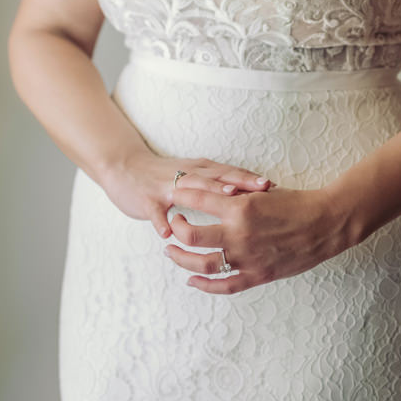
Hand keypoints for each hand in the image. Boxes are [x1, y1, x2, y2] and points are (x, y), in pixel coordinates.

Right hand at [99, 149, 271, 238]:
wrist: (125, 168)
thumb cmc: (165, 176)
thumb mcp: (195, 176)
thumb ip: (219, 183)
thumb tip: (251, 194)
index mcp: (200, 170)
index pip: (230, 172)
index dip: (251, 178)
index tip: (274, 185)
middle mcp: (187, 174)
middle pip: (217, 177)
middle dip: (241, 182)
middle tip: (262, 188)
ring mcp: (166, 186)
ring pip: (190, 189)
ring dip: (209, 194)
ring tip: (227, 202)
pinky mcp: (147, 199)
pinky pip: (155, 211)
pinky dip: (160, 221)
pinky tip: (168, 233)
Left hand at [164, 184, 349, 293]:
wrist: (326, 223)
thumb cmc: (296, 203)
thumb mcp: (262, 193)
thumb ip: (235, 196)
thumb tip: (210, 192)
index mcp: (241, 207)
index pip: (198, 199)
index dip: (181, 196)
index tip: (174, 194)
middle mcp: (239, 233)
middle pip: (192, 235)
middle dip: (176, 229)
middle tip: (172, 223)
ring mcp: (247, 257)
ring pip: (203, 263)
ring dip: (182, 259)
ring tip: (171, 252)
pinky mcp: (258, 275)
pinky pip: (225, 285)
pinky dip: (205, 285)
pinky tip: (192, 279)